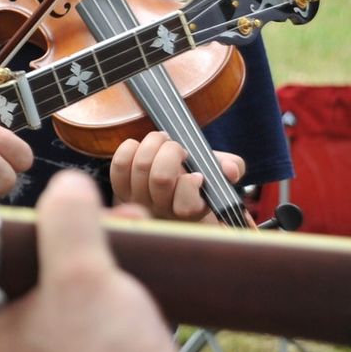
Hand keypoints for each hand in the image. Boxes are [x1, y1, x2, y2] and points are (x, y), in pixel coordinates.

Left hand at [0, 172, 174, 351]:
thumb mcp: (82, 272)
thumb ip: (66, 218)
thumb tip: (66, 184)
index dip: (16, 225)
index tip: (44, 205)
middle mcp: (15, 348)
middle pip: (30, 266)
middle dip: (70, 232)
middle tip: (100, 214)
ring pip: (66, 284)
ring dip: (96, 251)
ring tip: (127, 228)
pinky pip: (92, 308)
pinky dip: (112, 281)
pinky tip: (136, 261)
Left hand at [108, 131, 245, 220]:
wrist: (170, 186)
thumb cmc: (196, 180)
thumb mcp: (219, 174)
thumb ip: (231, 168)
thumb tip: (229, 169)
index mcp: (190, 211)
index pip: (186, 204)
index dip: (191, 182)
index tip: (197, 173)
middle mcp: (162, 210)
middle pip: (161, 178)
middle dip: (172, 152)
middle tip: (178, 148)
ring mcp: (139, 200)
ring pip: (141, 166)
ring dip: (153, 143)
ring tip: (163, 140)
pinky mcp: (121, 188)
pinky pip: (119, 165)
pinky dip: (130, 148)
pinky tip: (141, 146)